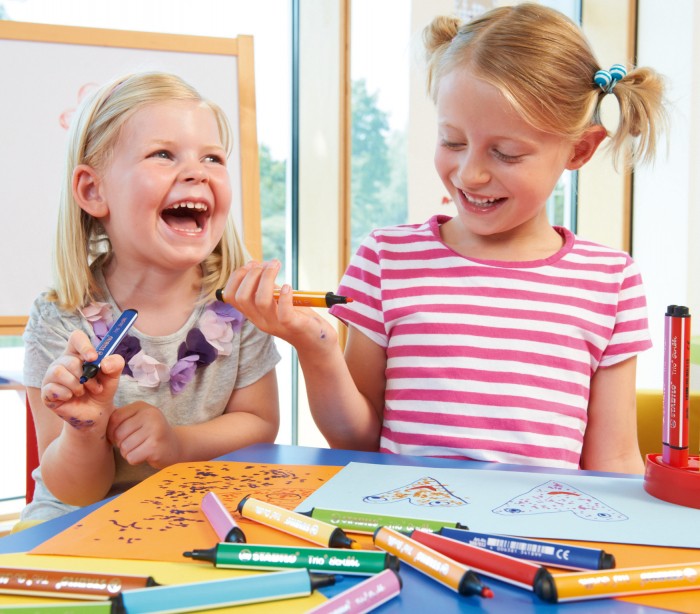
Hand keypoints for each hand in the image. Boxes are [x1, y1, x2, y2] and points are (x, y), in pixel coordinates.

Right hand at [40, 329, 122, 431]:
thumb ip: (115, 364)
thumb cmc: (101, 390)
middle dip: (87, 376)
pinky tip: (71, 398)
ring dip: (76, 385)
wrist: (95, 412)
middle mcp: (62, 362)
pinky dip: (66, 394)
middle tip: (95, 387)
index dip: (84, 345)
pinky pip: (52, 388)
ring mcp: (52, 377)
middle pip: (70, 360)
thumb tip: (104, 363)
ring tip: (83, 392)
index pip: (76, 338)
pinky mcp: (46, 392)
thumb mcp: (113, 377)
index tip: (93, 358)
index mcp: (78, 354)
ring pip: (58, 372)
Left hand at [107, 401, 180, 468]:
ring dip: (129, 453)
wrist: (175, 447)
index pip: (114, 418)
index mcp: (142, 406)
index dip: (112, 431)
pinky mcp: (155, 446)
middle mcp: (150, 414)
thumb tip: (97, 424)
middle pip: (118, 434)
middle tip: (135, 443)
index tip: (120, 436)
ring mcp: (155, 430)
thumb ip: (121, 419)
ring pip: (124, 447)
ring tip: (141, 448)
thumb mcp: (137, 420)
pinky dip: (136, 460)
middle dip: (122, 444)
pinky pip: (132, 457)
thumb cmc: (151, 434)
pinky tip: (146, 455)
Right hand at [223, 260, 337, 350]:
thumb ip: (266, 286)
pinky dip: (284, 296)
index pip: (230, 296)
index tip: (252, 264)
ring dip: (267, 278)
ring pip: (261, 301)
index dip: (237, 277)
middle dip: (252, 274)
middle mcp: (260, 320)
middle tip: (268, 264)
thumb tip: (257, 265)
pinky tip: (288, 286)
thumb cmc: (296, 315)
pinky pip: (283, 312)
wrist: (316, 340)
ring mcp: (275, 324)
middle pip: (242, 297)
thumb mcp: (276, 299)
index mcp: (252, 313)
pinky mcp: (292, 325)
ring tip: (276, 265)